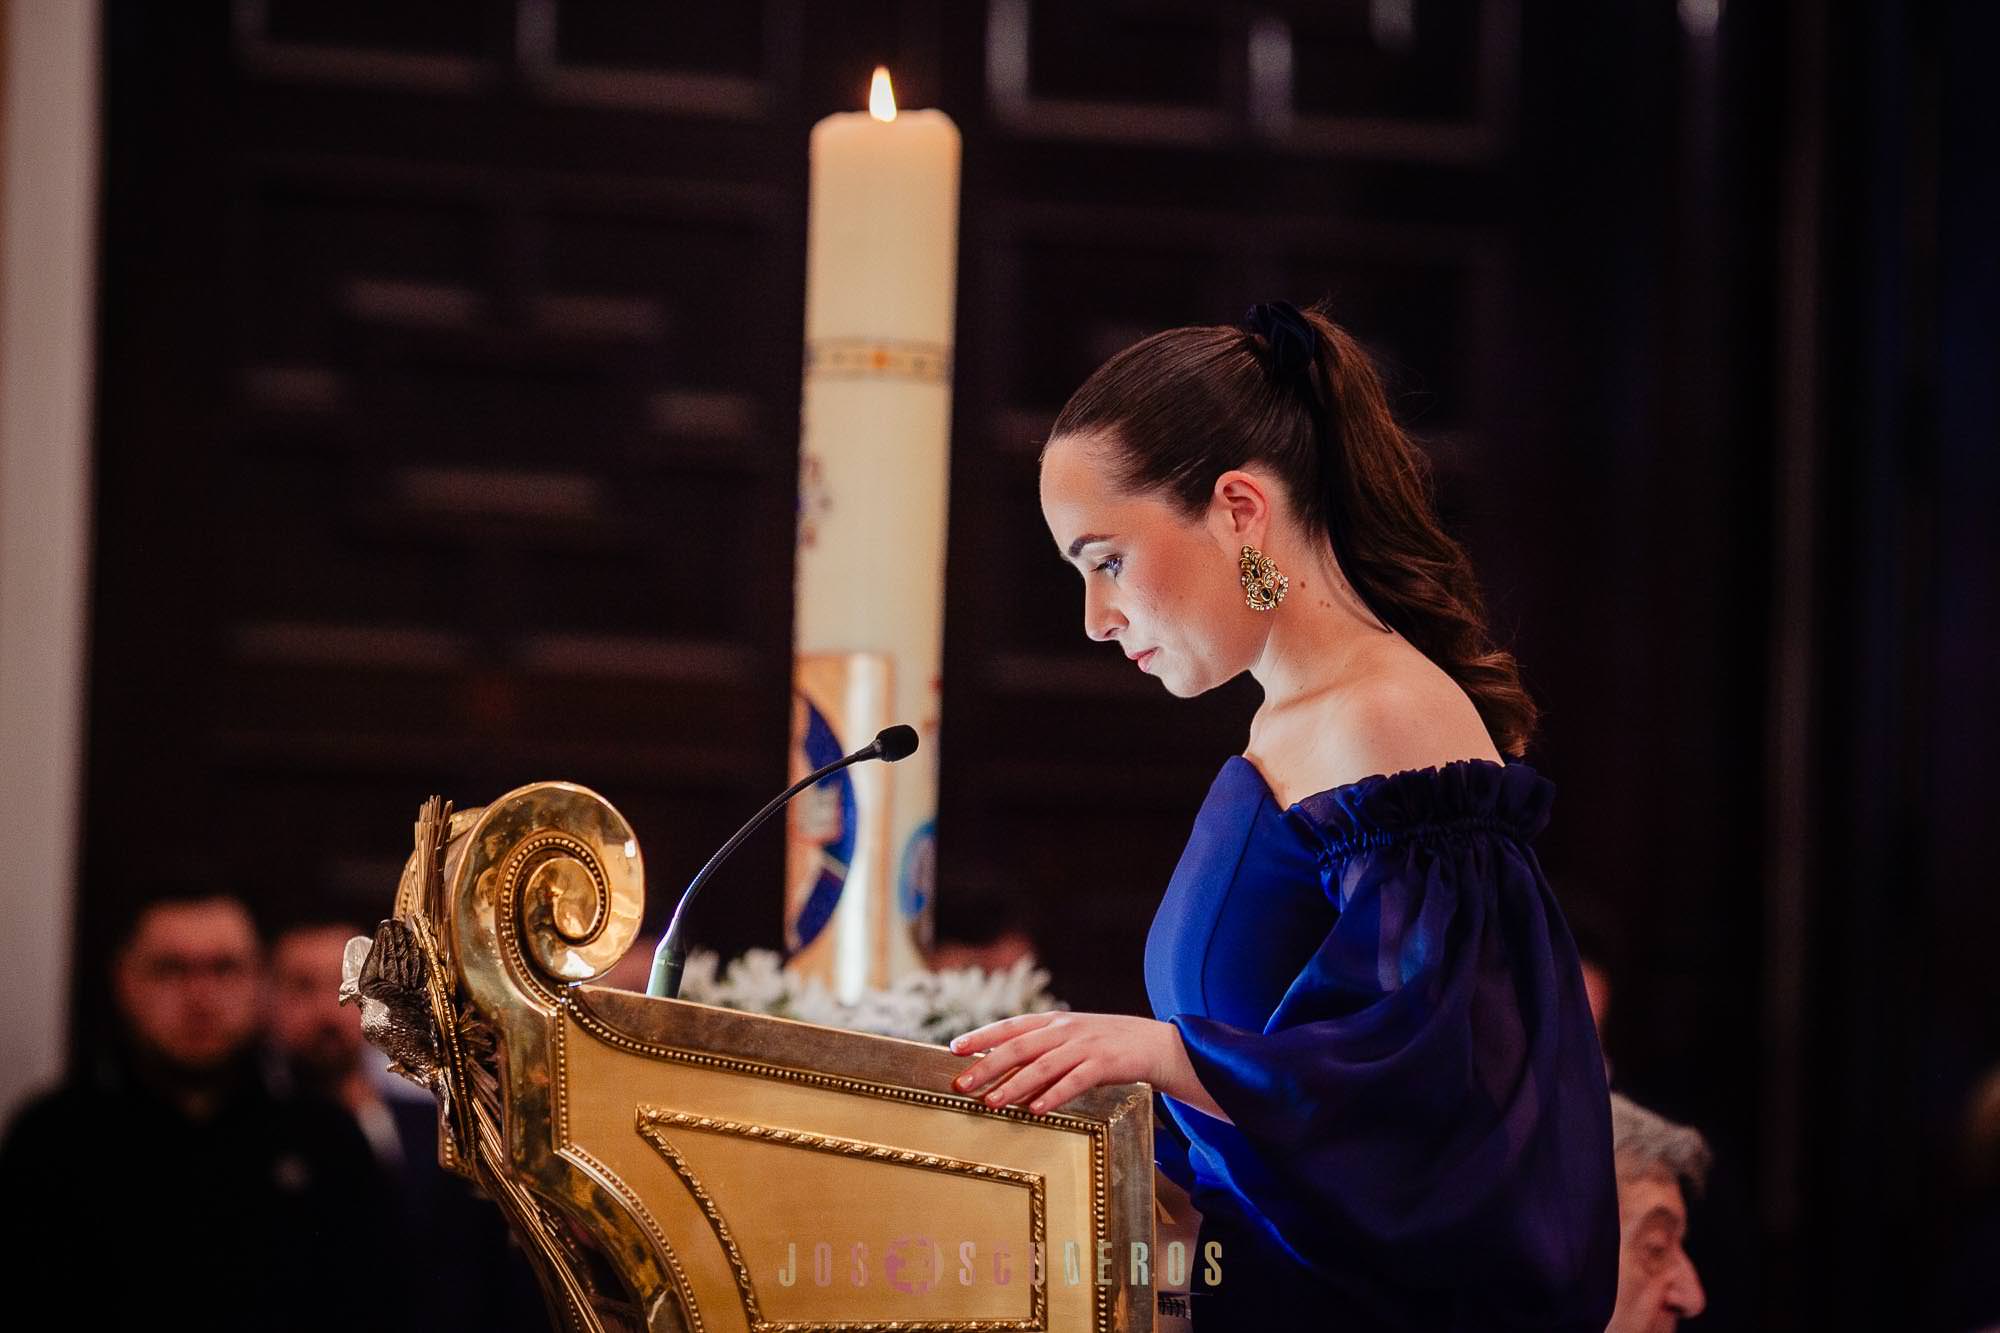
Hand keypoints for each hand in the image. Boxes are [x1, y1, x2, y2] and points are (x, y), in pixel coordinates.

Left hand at [945, 1012, 1177, 1114]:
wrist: (1153, 1043)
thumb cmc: (1105, 1045)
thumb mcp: (1071, 1038)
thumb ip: (1041, 1050)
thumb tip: (1001, 1074)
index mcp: (1054, 1021)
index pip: (1010, 1026)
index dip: (981, 1036)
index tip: (954, 1048)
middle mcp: (1065, 1029)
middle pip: (1018, 1047)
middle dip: (987, 1065)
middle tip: (962, 1083)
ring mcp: (1085, 1045)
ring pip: (1042, 1066)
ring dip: (1014, 1085)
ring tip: (991, 1103)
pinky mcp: (1104, 1064)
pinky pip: (1075, 1081)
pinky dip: (1054, 1095)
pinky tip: (1036, 1109)